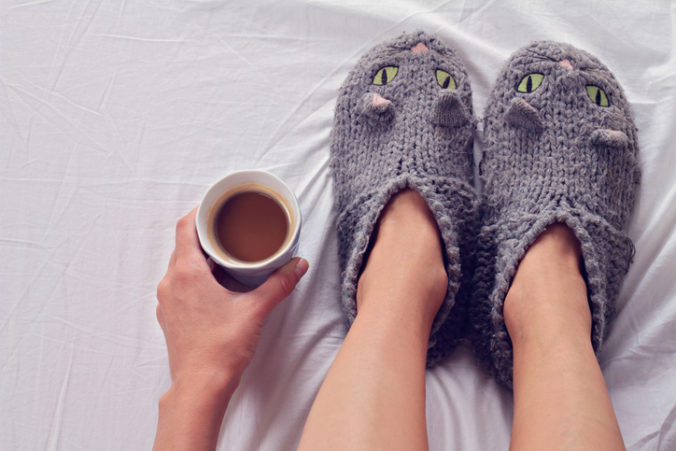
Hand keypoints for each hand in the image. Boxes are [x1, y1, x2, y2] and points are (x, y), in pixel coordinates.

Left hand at [156, 207, 308, 390]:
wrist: (200, 387)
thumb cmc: (221, 349)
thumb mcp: (256, 310)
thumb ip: (279, 283)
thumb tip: (297, 265)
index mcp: (187, 273)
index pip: (185, 227)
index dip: (199, 210)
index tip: (216, 204)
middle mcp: (171, 282)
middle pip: (183, 244)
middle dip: (205, 233)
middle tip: (228, 228)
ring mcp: (167, 300)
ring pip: (179, 264)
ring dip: (199, 256)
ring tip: (225, 254)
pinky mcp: (170, 315)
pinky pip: (178, 284)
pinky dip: (194, 276)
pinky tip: (215, 284)